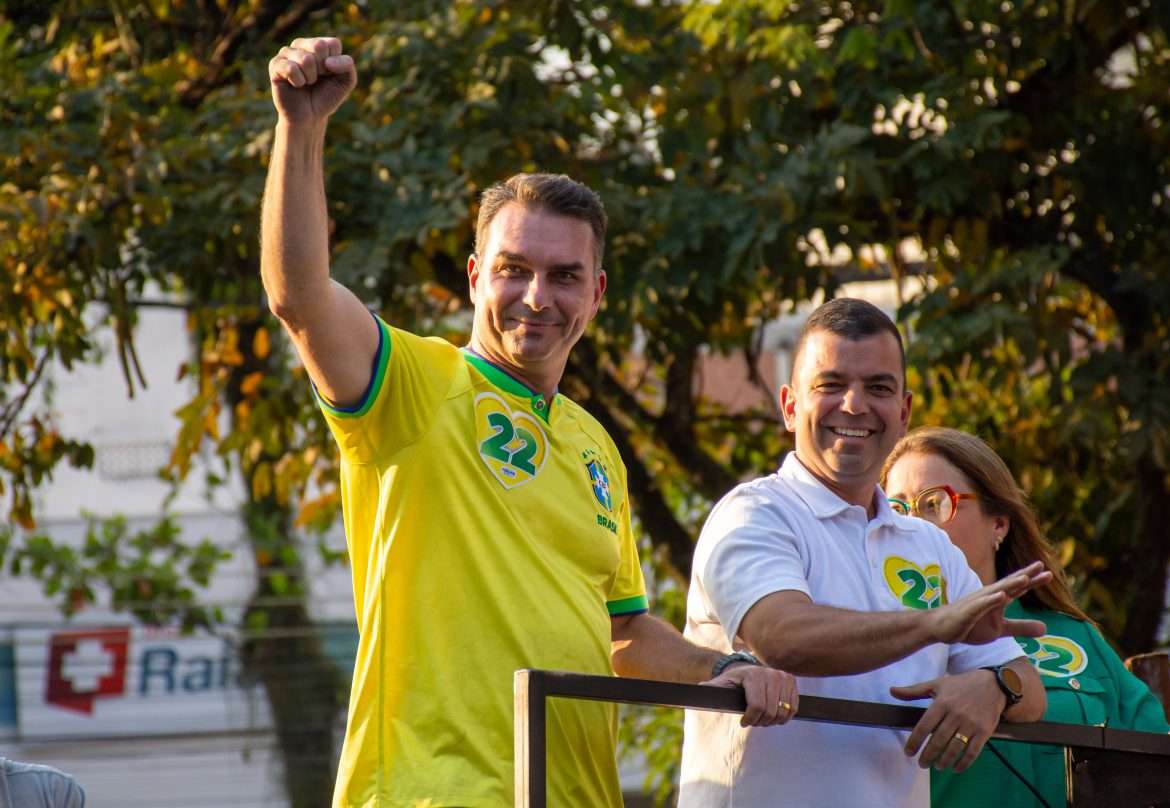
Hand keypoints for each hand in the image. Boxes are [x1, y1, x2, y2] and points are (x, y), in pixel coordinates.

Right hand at [269, 37, 356, 125]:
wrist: (309, 116)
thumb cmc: (326, 96)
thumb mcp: (346, 82)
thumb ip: (347, 66)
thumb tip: (328, 61)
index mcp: (319, 44)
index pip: (333, 44)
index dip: (335, 64)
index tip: (329, 75)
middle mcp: (301, 44)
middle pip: (319, 46)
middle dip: (323, 69)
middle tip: (316, 79)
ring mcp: (286, 53)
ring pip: (306, 59)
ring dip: (310, 78)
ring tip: (306, 83)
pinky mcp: (275, 64)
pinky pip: (291, 68)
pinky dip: (298, 81)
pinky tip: (295, 85)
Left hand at [704, 664, 798, 727]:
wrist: (747, 671)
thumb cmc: (732, 682)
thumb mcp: (720, 685)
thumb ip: (710, 689)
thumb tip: (698, 690)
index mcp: (753, 675)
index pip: (757, 706)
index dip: (750, 720)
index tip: (743, 722)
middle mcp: (771, 674)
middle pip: (770, 712)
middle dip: (760, 722)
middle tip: (752, 721)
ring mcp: (783, 677)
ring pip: (782, 712)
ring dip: (772, 720)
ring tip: (761, 717)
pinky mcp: (792, 682)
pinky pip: (793, 708)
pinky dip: (784, 716)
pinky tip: (773, 714)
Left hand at [890, 669, 1005, 771]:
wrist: (993, 685)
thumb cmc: (961, 685)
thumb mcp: (936, 684)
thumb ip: (913, 691)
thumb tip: (891, 691)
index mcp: (941, 703)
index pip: (924, 726)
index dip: (914, 742)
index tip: (908, 752)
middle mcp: (955, 714)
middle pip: (938, 741)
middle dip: (927, 755)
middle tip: (921, 764)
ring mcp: (971, 724)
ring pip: (954, 749)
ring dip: (943, 761)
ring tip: (937, 766)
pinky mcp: (984, 732)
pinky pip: (972, 752)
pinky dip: (963, 763)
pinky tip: (955, 768)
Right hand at [930, 561, 1050, 644]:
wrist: (940, 626)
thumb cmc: (970, 623)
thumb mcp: (1000, 629)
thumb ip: (1021, 627)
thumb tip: (1046, 629)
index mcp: (997, 599)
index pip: (1017, 587)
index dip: (1032, 580)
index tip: (1048, 573)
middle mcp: (988, 596)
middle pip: (1009, 584)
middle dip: (1025, 575)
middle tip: (1042, 565)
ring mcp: (977, 603)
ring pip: (996, 592)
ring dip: (1010, 585)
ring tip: (1025, 578)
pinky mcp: (968, 612)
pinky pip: (981, 606)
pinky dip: (991, 600)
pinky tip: (1001, 597)